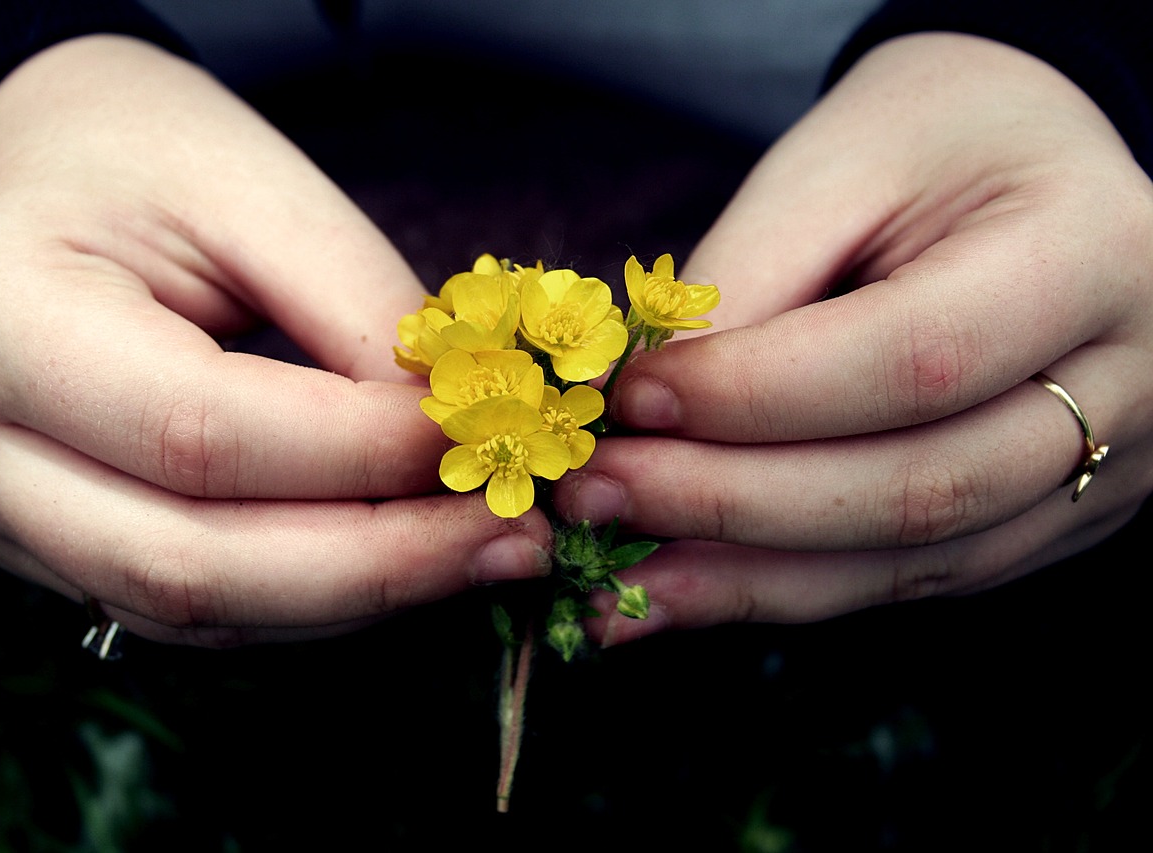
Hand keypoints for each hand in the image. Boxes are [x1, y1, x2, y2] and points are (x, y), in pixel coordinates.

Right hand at [0, 35, 550, 646]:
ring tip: (482, 554)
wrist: (48, 169)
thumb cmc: (147, 154)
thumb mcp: (260, 189)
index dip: (364, 455)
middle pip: (192, 562)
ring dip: (357, 597)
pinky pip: (195, 608)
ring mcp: (3, 516)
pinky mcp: (55, 548)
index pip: (204, 433)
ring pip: (196, 611)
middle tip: (513, 537)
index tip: (490, 438)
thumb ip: (358, 312)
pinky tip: (404, 561)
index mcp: (6, 327)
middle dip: (379, 563)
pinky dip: (312, 598)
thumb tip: (462, 431)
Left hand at [556, 33, 1152, 643]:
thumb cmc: (930, 142)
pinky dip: (786, 591)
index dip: (757, 397)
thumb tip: (647, 413)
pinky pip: (911, 580)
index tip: (632, 400)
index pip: (914, 359)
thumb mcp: (838, 165)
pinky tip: (685, 592)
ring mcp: (1103, 470)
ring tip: (618, 579)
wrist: (1030, 169)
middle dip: (731, 505)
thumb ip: (748, 281)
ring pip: (912, 562)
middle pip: (918, 487)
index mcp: (1089, 254)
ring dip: (746, 580)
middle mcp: (1126, 384)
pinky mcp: (1049, 521)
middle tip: (595, 496)